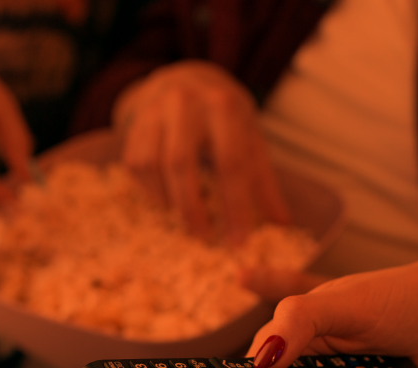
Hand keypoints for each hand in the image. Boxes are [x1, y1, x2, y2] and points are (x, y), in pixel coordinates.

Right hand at [114, 61, 289, 242]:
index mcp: (224, 106)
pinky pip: (135, 163)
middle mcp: (185, 102)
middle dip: (192, 209)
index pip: (230, 162)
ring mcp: (154, 110)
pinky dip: (150, 189)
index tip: (238, 241)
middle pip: (181, 163)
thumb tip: (283, 223)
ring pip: (152, 164)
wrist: (187, 77)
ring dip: (169, 200)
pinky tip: (167, 201)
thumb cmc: (226, 116)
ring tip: (188, 221)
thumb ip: (263, 180)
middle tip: (205, 239)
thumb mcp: (250, 137)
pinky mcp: (135, 122)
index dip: (235, 206)